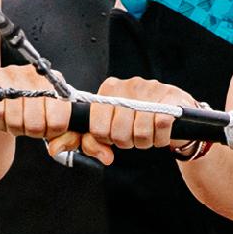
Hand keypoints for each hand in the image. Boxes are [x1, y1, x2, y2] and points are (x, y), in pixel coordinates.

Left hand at [55, 74, 199, 168]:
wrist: (177, 120)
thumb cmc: (139, 123)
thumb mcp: (109, 131)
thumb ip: (85, 139)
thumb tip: (55, 147)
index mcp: (109, 90)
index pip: (96, 123)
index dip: (106, 136)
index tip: (114, 134)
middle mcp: (128, 85)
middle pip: (117, 131)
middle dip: (126, 141)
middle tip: (133, 135)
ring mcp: (150, 89)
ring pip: (139, 131)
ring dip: (145, 141)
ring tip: (148, 133)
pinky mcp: (170, 98)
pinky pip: (160, 127)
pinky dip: (161, 138)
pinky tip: (161, 131)